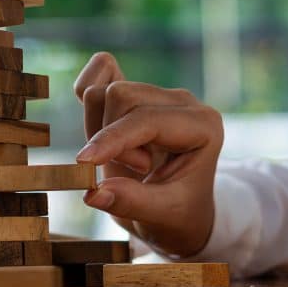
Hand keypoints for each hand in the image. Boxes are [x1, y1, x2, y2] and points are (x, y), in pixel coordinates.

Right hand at [73, 52, 222, 256]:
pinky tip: (96, 125)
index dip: (112, 139)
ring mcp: (156, 92)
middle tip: (128, 171)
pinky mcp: (134, 93)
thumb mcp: (162, 216)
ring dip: (99, 128)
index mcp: (203, 126)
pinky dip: (88, 91)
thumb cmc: (178, 213)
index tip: (84, 163)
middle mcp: (181, 101)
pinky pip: (100, 71)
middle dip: (109, 137)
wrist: (179, 209)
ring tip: (121, 158)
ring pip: (104, 91)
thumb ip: (131, 202)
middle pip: (121, 96)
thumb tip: (92, 193)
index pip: (147, 119)